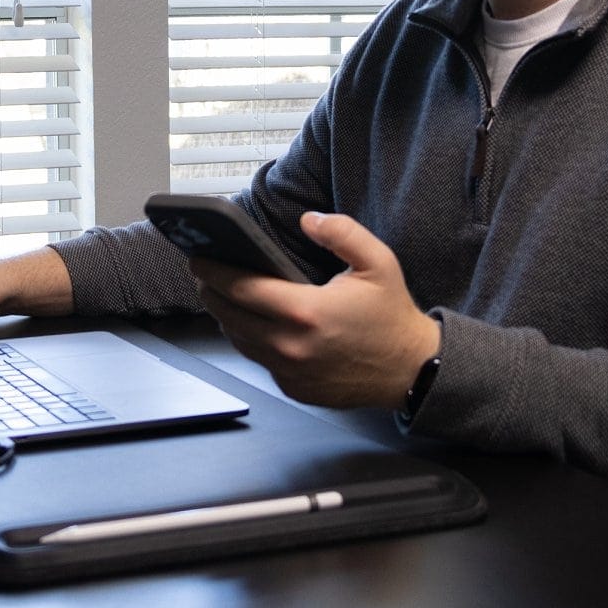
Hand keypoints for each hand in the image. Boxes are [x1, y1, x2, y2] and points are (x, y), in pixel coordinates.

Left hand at [191, 211, 439, 408]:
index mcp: (306, 312)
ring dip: (226, 315)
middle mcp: (291, 346)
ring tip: (222, 293)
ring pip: (239, 340)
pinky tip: (251, 320)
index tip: (198, 257)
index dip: (212, 271)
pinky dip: (250, 339)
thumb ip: (342, 232)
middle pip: (228, 315)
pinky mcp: (293, 388)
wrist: (410, 370)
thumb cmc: (392, 317)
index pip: (240, 288)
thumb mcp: (378, 262)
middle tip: (204, 272)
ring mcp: (290, 372)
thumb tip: (309, 220)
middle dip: (210, 291)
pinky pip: (259, 360)